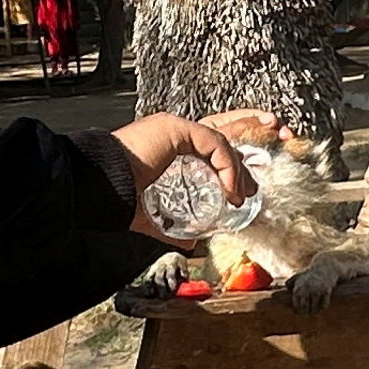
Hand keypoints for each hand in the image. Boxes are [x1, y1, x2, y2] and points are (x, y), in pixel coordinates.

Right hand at [112, 110, 272, 235]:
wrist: (98, 189)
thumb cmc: (117, 197)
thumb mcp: (153, 214)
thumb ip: (172, 227)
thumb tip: (190, 242)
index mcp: (172, 148)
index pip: (212, 142)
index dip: (235, 155)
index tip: (250, 180)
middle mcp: (177, 133)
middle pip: (226, 125)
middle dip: (256, 131)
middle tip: (270, 160)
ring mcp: (177, 127)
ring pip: (224, 136)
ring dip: (242, 164)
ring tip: (246, 192)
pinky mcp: (176, 128)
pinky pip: (214, 143)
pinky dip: (227, 166)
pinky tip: (230, 189)